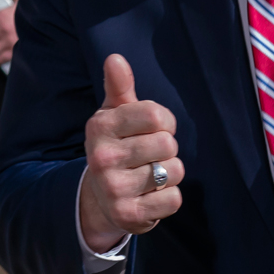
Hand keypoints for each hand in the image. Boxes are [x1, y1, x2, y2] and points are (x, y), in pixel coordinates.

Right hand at [77, 55, 183, 252]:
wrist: (99, 198)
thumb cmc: (116, 146)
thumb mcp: (114, 114)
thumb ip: (119, 87)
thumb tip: (115, 58)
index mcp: (100, 127)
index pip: (156, 115)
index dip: (164, 122)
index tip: (152, 130)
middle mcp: (102, 158)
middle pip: (168, 144)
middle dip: (167, 149)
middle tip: (150, 155)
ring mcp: (113, 188)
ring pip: (173, 171)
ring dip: (169, 174)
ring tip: (150, 175)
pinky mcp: (128, 215)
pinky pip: (173, 199)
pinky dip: (168, 197)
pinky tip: (151, 195)